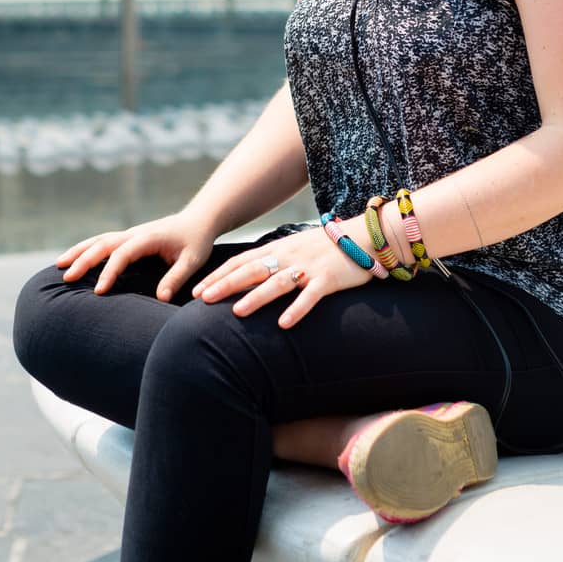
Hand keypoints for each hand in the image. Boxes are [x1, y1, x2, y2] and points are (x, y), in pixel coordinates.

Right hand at [55, 209, 216, 300]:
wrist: (198, 220)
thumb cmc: (196, 241)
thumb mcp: (193, 260)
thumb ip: (177, 277)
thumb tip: (161, 298)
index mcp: (148, 238)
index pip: (123, 254)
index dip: (109, 272)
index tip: (98, 291)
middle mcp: (135, 233)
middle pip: (103, 244)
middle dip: (84, 260)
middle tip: (66, 277)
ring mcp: (130, 234)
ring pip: (99, 240)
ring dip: (79, 251)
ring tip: (59, 266)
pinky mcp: (129, 238)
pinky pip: (103, 241)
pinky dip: (86, 248)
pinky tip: (74, 259)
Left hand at [190, 223, 371, 328]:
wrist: (364, 237)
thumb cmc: (327, 248)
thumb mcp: (296, 249)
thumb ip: (274, 261)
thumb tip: (246, 277)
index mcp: (279, 248)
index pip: (242, 261)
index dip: (219, 275)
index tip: (197, 290)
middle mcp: (290, 256)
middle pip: (253, 270)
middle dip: (226, 285)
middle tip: (203, 299)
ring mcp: (309, 267)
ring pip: (278, 282)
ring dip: (256, 297)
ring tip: (236, 312)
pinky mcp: (329, 279)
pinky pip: (311, 295)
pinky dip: (297, 309)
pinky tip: (284, 324)